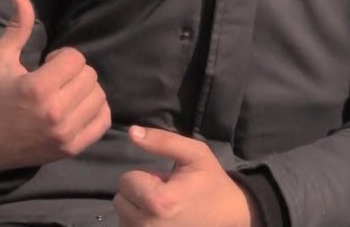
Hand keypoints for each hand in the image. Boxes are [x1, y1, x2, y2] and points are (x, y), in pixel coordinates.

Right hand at [0, 0, 110, 174]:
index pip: (76, 58)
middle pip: (90, 75)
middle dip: (74, 72)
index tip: (47, 65)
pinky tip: (78, 107)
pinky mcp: (73, 148)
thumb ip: (16, 28)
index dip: (62, 57)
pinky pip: (103, 120)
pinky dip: (96, 110)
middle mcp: (56, 112)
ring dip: (85, 90)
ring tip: (65, 94)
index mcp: (38, 88)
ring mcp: (66, 133)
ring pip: (99, 96)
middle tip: (56, 79)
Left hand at [114, 126, 260, 226]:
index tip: (165, 181)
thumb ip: (162, 141)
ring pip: (123, 215)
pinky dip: (140, 221)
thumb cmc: (210, 181)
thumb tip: (132, 132)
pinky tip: (160, 218)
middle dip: (139, 192)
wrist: (229, 214)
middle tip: (165, 193)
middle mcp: (149, 225)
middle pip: (121, 200)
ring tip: (164, 206)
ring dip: (138, 208)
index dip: (145, 176)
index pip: (126, 181)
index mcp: (159, 201)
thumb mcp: (193, 153)